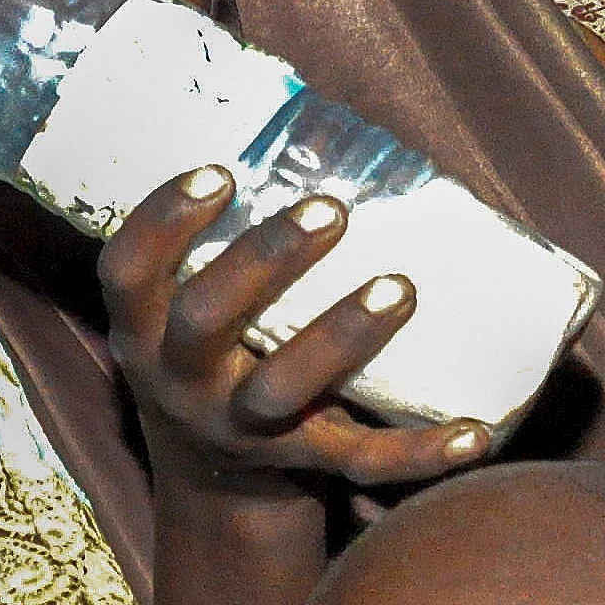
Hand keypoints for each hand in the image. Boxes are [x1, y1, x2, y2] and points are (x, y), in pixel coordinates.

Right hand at [99, 167, 485, 494]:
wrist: (216, 477)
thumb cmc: (216, 349)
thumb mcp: (185, 305)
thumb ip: (222, 241)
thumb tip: (305, 127)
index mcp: (144, 331)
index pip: (127, 274)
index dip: (162, 223)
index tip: (218, 172)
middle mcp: (182, 382)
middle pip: (207, 322)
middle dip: (266, 261)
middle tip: (332, 208)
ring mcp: (241, 428)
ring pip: (284, 390)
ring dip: (341, 336)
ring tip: (402, 286)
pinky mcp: (305, 463)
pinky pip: (363, 462)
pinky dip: (423, 452)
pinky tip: (477, 431)